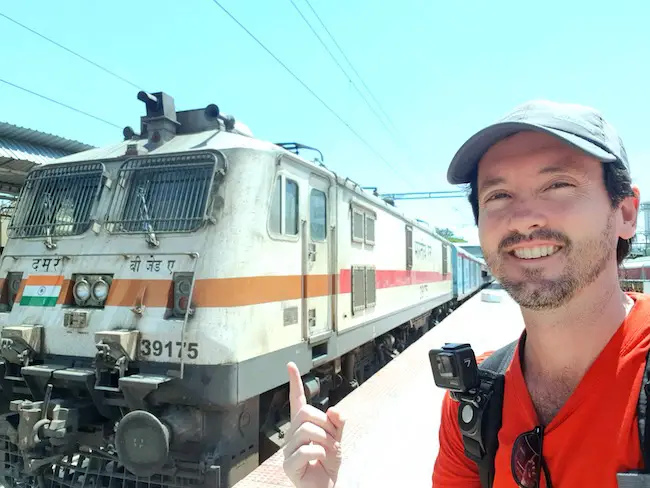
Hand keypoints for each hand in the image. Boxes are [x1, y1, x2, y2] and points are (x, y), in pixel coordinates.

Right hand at [283, 362, 345, 487]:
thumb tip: (334, 410)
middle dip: (325, 424)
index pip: (297, 399)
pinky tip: (321, 459)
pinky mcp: (289, 464)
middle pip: (305, 413)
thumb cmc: (327, 463)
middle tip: (332, 439)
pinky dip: (320, 453)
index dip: (294, 382)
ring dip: (325, 440)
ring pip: (307, 430)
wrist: (325, 486)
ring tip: (328, 451)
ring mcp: (288, 449)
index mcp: (303, 425)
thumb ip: (337, 424)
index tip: (290, 365)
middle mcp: (292, 434)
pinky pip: (305, 450)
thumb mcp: (337, 440)